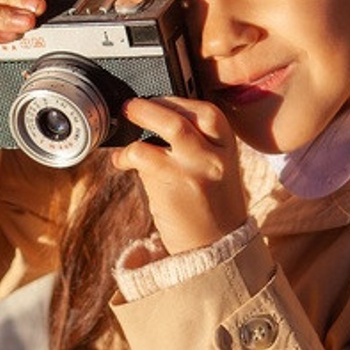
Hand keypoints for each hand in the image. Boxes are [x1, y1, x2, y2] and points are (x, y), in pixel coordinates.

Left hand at [111, 96, 247, 254]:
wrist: (217, 248)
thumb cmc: (209, 206)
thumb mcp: (216, 169)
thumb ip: (196, 145)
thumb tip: (154, 121)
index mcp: (227, 147)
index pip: (207, 111)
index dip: (178, 101)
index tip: (159, 101)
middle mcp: (215, 154)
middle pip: (187, 114)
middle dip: (154, 104)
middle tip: (132, 106)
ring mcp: (196, 168)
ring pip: (170, 127)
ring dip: (141, 118)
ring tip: (124, 123)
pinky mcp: (174, 185)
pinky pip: (144, 156)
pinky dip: (126, 154)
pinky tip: (121, 161)